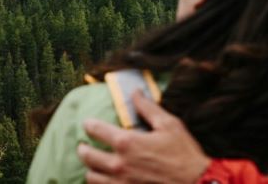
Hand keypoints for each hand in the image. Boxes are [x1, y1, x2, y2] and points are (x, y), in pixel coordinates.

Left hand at [78, 90, 210, 183]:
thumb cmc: (184, 154)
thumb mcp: (169, 125)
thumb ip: (148, 108)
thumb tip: (135, 92)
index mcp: (127, 143)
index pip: (95, 129)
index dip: (89, 124)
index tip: (88, 124)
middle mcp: (119, 164)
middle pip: (87, 156)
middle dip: (83, 148)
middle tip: (84, 146)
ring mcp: (121, 183)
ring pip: (91, 177)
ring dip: (90, 169)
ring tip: (94, 165)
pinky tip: (105, 180)